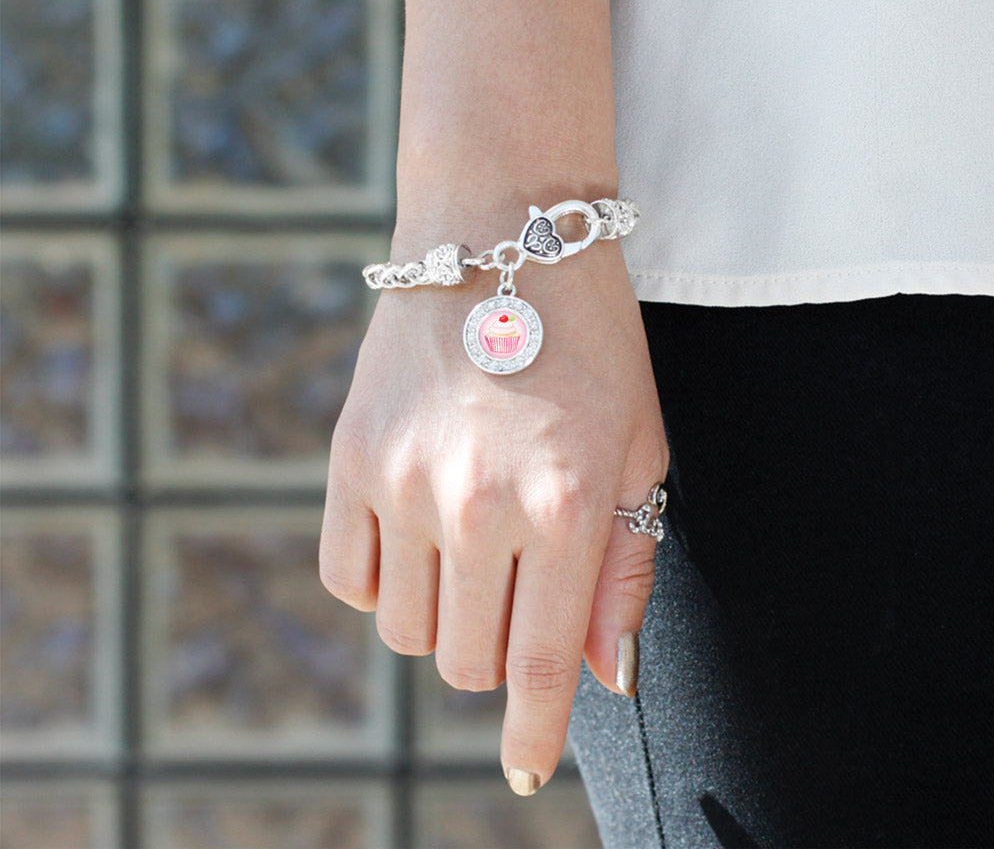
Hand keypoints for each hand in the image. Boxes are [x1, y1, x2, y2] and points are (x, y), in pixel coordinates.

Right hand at [320, 238, 667, 792]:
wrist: (499, 235)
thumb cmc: (591, 341)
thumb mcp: (638, 448)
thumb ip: (623, 568)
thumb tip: (605, 677)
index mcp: (563, 508)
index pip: (541, 668)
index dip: (532, 735)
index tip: (522, 768)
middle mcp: (476, 507)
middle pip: (465, 662)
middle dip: (496, 653)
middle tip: (514, 594)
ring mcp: (401, 482)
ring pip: (406, 631)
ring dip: (443, 614)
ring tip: (468, 544)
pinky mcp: (348, 456)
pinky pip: (346, 578)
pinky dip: (383, 579)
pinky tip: (415, 530)